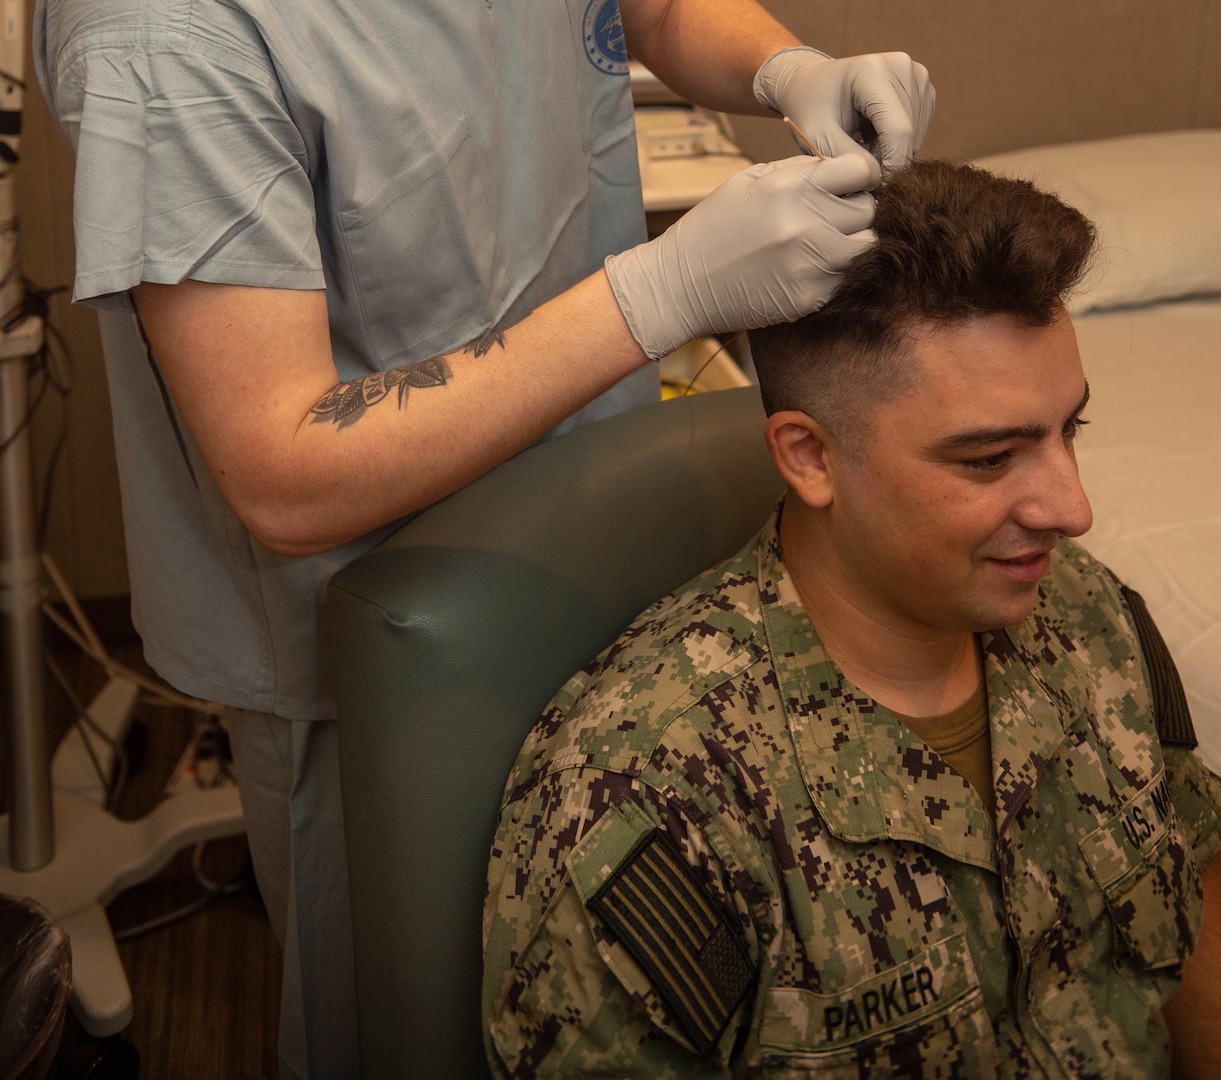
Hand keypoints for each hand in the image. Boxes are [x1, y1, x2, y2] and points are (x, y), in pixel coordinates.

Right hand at [604, 154, 878, 360]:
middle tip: (832, 217)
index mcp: (790, 188)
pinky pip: (842, 278)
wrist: (680, 286)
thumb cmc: (712, 228)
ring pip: (865, 246)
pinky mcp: (808, 298)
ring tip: (822, 243)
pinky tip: (803, 268)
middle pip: (868, 210)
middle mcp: (805, 224)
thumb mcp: (748, 181)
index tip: (850, 184)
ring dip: (850, 243)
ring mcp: (809, 264)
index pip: (862, 169)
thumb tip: (839, 167)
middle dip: (855, 210)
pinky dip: (831, 272)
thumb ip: (797, 172)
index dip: (860, 175)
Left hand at [754, 47, 934, 170]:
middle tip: (855, 159)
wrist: (812, 84)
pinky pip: (918, 129)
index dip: (891, 166)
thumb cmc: (811, 110)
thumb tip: (879, 178)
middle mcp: (901, 66)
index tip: (874, 189)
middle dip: (886, 158)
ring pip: (916, 135)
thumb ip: (848, 160)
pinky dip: (896, 140)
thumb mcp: (818, 139)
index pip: (898, 130)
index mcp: (873, 72)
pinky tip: (872, 133)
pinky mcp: (922, 85)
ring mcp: (915, 73)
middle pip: (909, 134)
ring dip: (890, 150)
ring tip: (860, 143)